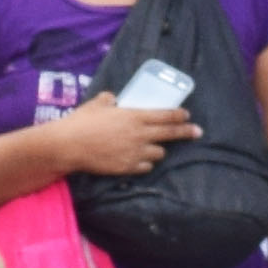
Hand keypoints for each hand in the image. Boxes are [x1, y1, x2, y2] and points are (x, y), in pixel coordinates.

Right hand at [39, 99, 200, 177]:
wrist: (70, 146)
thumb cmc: (82, 121)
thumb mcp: (97, 104)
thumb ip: (108, 100)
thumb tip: (112, 99)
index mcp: (135, 116)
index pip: (166, 115)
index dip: (179, 115)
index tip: (187, 115)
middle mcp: (140, 135)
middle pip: (170, 133)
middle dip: (186, 132)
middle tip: (197, 132)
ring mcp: (135, 153)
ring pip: (159, 153)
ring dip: (158, 149)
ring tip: (153, 147)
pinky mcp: (127, 168)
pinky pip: (145, 166)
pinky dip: (145, 162)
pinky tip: (139, 159)